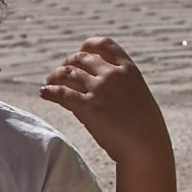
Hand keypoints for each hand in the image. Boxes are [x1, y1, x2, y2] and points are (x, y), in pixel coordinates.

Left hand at [40, 37, 173, 165]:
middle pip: (81, 58)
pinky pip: (60, 93)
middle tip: (61, 72)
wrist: (147, 146)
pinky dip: (49, 91)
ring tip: (49, 82)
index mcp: (129, 70)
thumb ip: (121, 87)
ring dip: (55, 76)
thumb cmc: (146, 127)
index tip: (81, 50)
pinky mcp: (87, 107)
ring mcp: (99, 90)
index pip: (105, 45)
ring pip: (67, 73)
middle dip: (68, 62)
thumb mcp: (138, 97)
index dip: (90, 45)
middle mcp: (113, 75)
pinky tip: (44, 93)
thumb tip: (96, 89)